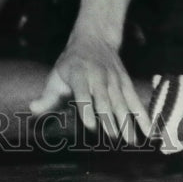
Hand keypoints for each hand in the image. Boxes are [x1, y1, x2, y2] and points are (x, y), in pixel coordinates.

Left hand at [29, 33, 149, 144]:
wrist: (94, 39)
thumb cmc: (70, 64)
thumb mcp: (56, 75)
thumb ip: (47, 96)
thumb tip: (33, 110)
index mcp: (79, 74)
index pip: (82, 93)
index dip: (86, 108)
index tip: (90, 126)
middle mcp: (98, 77)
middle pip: (104, 100)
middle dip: (109, 119)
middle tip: (112, 139)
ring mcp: (115, 80)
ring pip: (122, 102)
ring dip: (127, 122)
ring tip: (131, 142)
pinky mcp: (126, 83)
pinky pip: (136, 101)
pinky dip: (143, 116)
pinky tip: (149, 132)